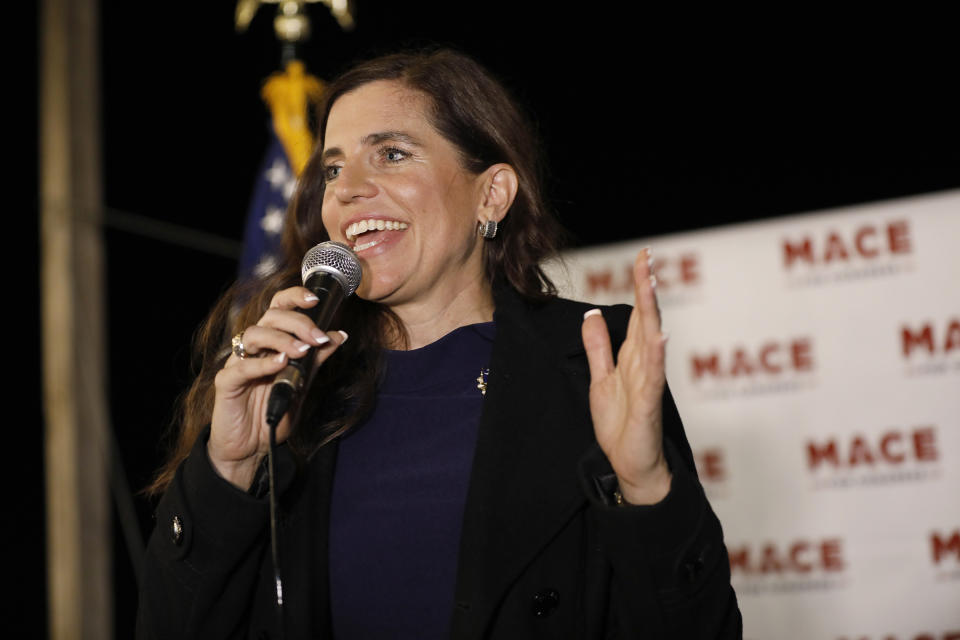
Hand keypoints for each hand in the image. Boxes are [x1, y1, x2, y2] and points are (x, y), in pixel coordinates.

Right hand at [208, 286, 346, 489]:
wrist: (251, 448)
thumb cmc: (274, 412)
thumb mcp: (302, 384)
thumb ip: (317, 360)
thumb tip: (338, 335)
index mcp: (271, 343)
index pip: (279, 309)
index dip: (295, 298)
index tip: (316, 300)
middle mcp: (253, 348)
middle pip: (270, 317)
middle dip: (297, 322)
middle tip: (316, 338)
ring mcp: (238, 363)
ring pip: (254, 335)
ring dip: (282, 340)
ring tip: (302, 352)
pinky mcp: (226, 383)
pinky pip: (242, 367)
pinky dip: (263, 363)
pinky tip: (281, 364)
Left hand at [581, 248, 671, 504]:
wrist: (631, 464)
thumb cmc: (621, 424)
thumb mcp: (600, 379)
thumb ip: (598, 347)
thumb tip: (593, 313)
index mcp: (632, 356)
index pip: (637, 313)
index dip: (639, 284)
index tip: (642, 255)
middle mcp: (644, 363)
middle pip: (647, 318)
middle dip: (646, 287)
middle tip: (648, 257)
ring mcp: (649, 382)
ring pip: (652, 340)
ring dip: (652, 312)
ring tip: (650, 284)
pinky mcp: (648, 403)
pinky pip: (653, 376)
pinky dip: (656, 355)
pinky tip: (658, 336)